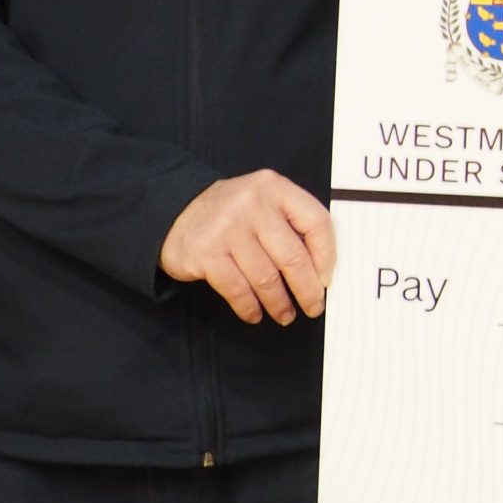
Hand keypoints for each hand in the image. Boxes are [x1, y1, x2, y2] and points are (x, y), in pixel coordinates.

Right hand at [160, 171, 335, 324]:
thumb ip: (292, 224)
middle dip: (307, 289)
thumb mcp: (265, 202)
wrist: (174, 210)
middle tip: (313, 307)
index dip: (327, 255)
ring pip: (266, 277)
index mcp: (276, 187)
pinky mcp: (205, 253)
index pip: (316, 222)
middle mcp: (253, 204)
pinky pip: (237, 289)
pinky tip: (255, 314)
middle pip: (292, 256)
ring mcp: (227, 229)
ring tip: (285, 315)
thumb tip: (320, 270)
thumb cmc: (232, 212)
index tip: (326, 279)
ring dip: (279, 303)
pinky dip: (249, 307)